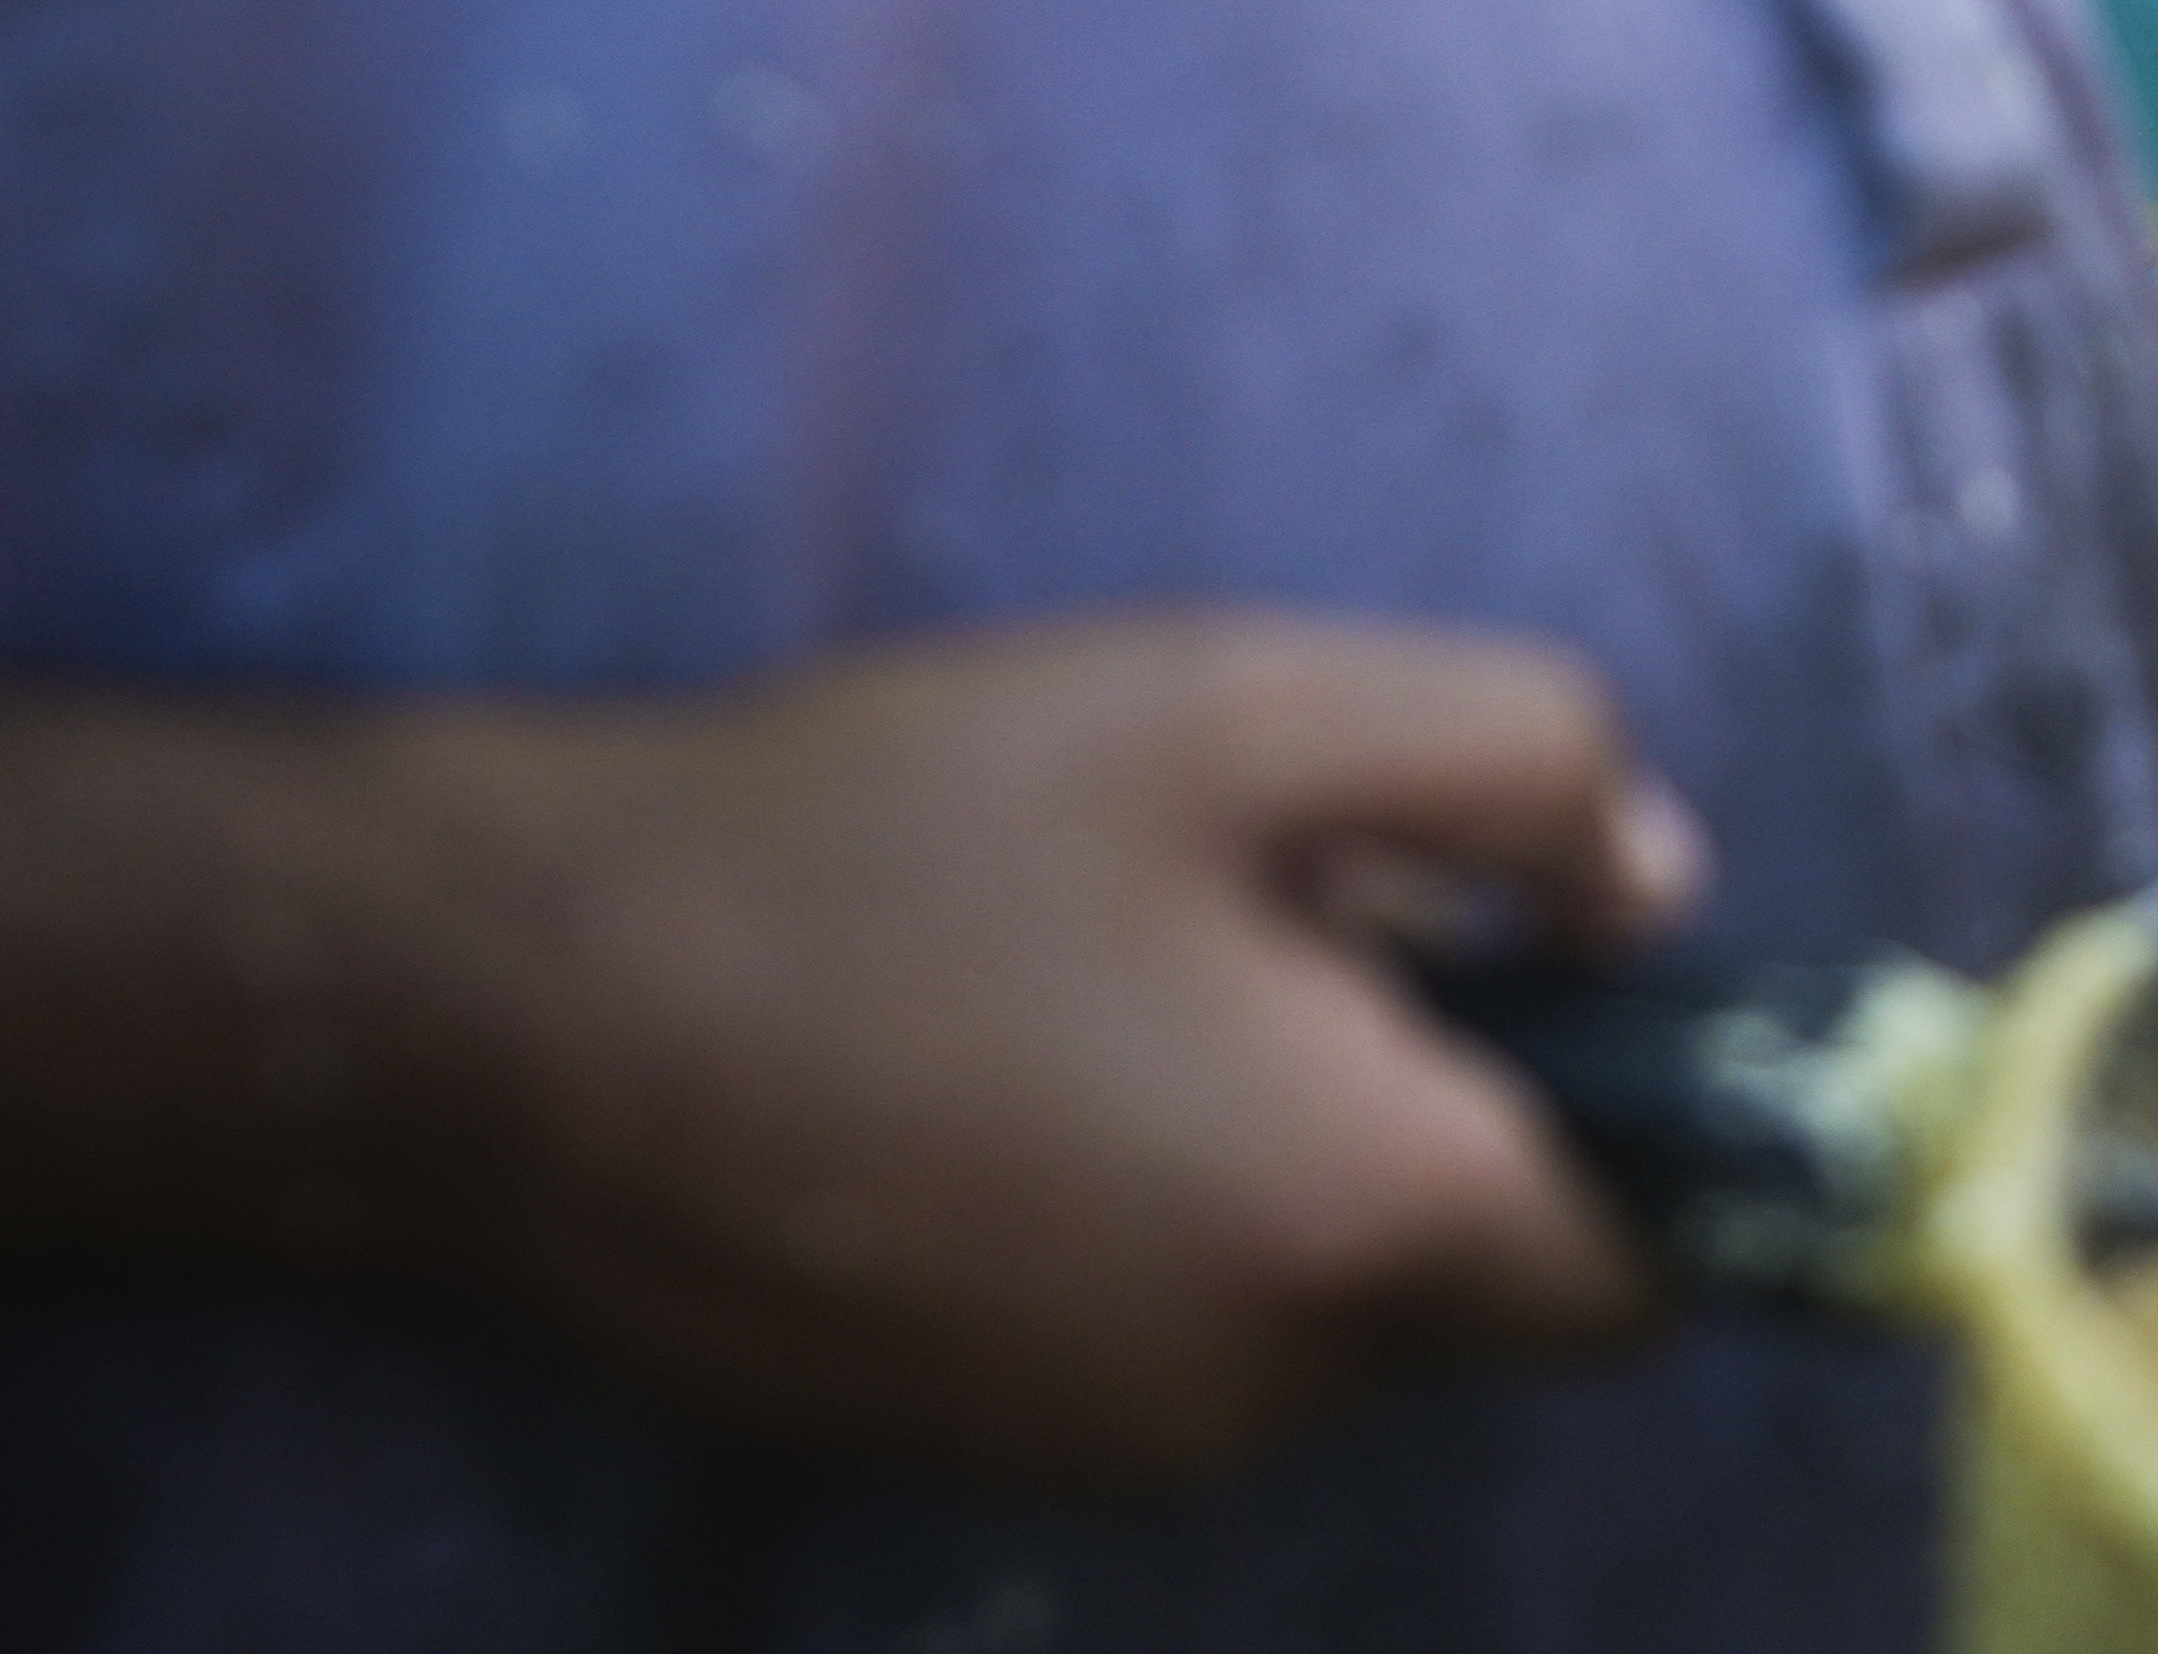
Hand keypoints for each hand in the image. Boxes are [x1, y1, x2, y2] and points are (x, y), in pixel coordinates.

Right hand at [481, 613, 1683, 1482]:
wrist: (505, 1017)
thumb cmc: (884, 835)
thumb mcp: (1248, 704)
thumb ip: (1523, 762)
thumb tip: (1652, 886)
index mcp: (1367, 1216)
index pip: (1644, 1257)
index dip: (1647, 1118)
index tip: (1551, 976)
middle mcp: (1260, 1390)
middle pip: (1478, 1276)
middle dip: (1439, 1109)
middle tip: (1274, 916)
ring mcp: (1106, 1450)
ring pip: (1317, 1307)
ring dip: (1287, 1157)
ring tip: (1108, 972)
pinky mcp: (980, 1453)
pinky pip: (1166, 1341)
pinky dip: (1152, 1220)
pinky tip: (1008, 1064)